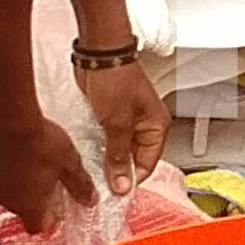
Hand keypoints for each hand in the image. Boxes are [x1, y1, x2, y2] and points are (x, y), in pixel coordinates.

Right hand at [0, 112, 99, 229]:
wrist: (12, 118)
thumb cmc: (41, 142)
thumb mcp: (70, 164)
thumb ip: (80, 185)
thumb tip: (90, 200)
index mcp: (28, 205)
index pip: (37, 227)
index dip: (49, 219)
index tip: (59, 208)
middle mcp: (8, 199)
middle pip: (24, 210)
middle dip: (38, 200)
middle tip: (53, 184)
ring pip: (12, 191)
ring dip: (24, 184)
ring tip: (39, 166)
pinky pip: (1, 174)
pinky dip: (12, 169)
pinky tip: (24, 153)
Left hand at [76, 58, 169, 189]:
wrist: (98, 53)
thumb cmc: (115, 78)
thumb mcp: (117, 123)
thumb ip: (118, 156)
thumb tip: (122, 183)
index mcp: (156, 126)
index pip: (148, 164)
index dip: (132, 179)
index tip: (115, 191)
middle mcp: (144, 125)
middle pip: (134, 159)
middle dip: (118, 171)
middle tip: (101, 182)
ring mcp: (127, 120)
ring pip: (119, 150)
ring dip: (107, 159)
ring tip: (93, 169)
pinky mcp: (110, 115)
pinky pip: (107, 139)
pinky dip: (99, 147)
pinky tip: (88, 153)